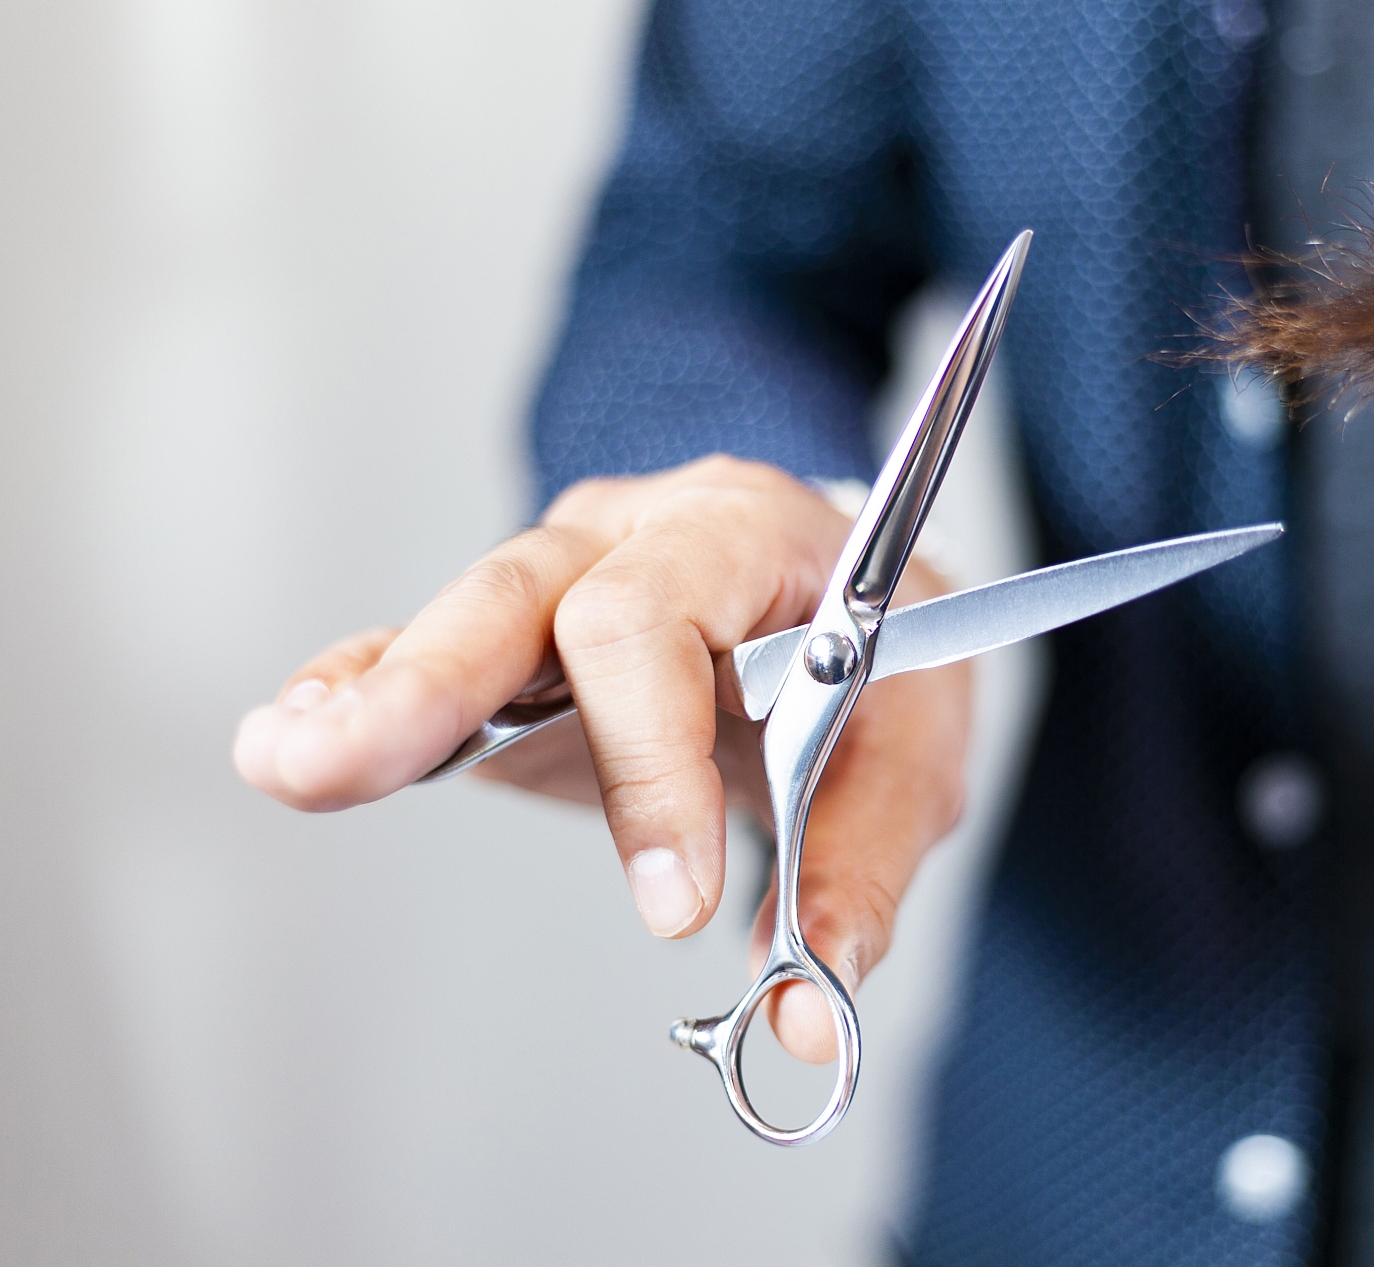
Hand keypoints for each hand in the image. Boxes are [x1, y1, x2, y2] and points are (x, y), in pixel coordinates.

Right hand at [233, 455, 970, 1062]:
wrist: (862, 603)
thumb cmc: (887, 662)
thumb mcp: (913, 753)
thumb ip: (862, 873)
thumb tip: (804, 1010)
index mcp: (743, 535)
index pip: (658, 622)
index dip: (649, 760)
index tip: (673, 900)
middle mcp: (636, 535)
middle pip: (522, 594)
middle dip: (433, 682)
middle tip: (349, 762)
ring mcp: (564, 578)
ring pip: (460, 620)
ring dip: (374, 696)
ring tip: (287, 759)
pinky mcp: (518, 646)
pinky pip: (425, 654)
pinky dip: (362, 693)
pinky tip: (291, 739)